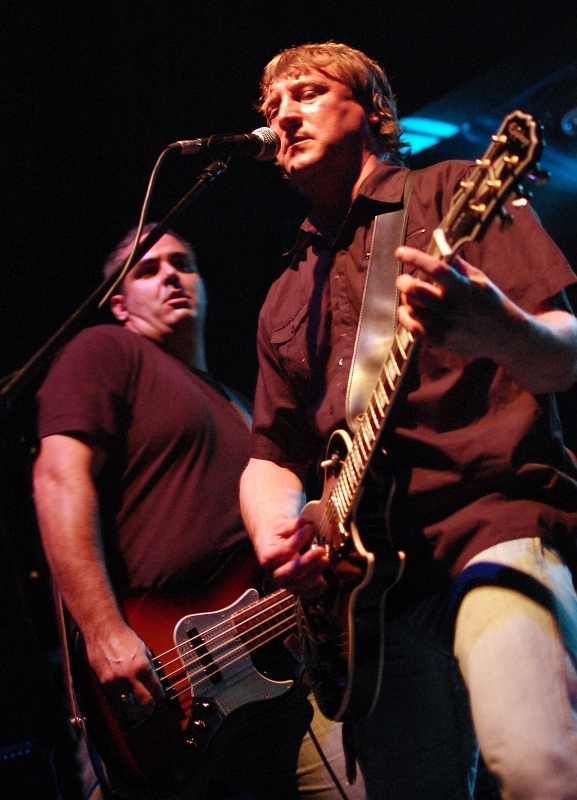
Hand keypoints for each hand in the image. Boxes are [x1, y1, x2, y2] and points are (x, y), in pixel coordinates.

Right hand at [85, 621, 164, 720]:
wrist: (104, 631)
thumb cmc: (123, 637)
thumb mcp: (143, 649)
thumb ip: (149, 666)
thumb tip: (153, 681)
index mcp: (142, 666)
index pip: (156, 690)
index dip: (160, 696)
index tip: (160, 697)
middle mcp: (130, 676)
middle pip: (144, 702)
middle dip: (149, 707)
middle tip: (150, 707)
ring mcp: (116, 682)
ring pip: (128, 707)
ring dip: (135, 711)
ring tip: (138, 711)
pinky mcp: (104, 684)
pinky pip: (115, 701)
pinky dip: (122, 704)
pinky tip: (125, 704)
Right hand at [253, 515, 327, 597]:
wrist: (273, 547)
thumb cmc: (278, 536)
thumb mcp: (283, 526)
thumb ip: (294, 524)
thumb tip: (305, 520)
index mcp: (268, 556)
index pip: (284, 551)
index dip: (297, 540)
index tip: (309, 528)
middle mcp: (274, 573)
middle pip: (290, 572)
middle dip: (307, 562)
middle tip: (321, 551)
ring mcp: (284, 583)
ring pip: (299, 584)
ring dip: (314, 573)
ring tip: (325, 560)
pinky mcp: (295, 589)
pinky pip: (305, 594)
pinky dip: (315, 590)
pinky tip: (324, 580)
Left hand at [395, 245, 509, 358]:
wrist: (506, 336)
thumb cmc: (492, 303)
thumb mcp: (480, 279)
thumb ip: (457, 265)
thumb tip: (439, 244)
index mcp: (463, 288)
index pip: (435, 268)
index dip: (414, 258)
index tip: (400, 252)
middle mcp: (452, 307)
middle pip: (414, 290)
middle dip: (403, 281)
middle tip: (404, 279)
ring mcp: (445, 326)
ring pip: (411, 308)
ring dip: (406, 299)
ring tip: (412, 296)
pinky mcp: (440, 341)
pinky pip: (413, 327)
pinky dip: (407, 317)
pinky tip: (410, 312)